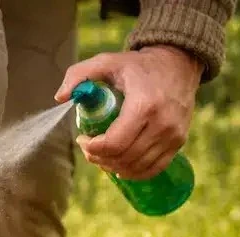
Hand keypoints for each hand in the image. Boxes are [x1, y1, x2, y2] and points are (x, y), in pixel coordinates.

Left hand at [54, 46, 202, 179]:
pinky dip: (133, 172)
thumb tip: (60, 98)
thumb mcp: (106, 61)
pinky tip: (120, 166)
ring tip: (102, 155)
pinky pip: (153, 169)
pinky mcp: (179, 142)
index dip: (92, 148)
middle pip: (123, 158)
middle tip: (89, 148)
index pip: (114, 144)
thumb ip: (79, 74)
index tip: (82, 139)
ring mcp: (173, 135)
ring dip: (113, 166)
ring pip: (136, 167)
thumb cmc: (137, 66)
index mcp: (144, 105)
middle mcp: (162, 123)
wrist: (177, 64)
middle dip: (99, 158)